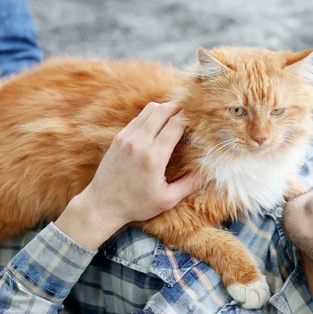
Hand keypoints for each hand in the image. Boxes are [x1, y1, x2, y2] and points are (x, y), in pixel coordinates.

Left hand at [56, 102, 200, 249]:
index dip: (190, 117)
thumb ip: (190, 184)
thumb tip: (211, 173)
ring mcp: (126, 138)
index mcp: (153, 157)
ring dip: (165, 109)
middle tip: (192, 112)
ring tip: (177, 117)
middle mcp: (139, 143)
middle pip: (163, 110)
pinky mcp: (118, 138)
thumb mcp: (168, 199)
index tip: (201, 117)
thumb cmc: (136, 205)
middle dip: (180, 108)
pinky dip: (152, 116)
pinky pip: (138, 117)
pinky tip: (159, 125)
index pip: (176, 124)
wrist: (101, 205)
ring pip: (150, 109)